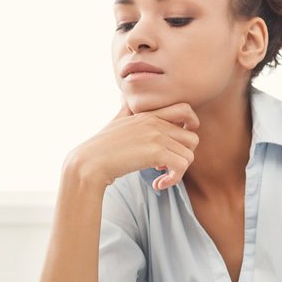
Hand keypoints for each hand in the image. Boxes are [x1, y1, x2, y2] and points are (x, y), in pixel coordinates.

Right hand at [66, 99, 199, 189]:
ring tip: (161, 176)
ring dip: (179, 171)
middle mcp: (155, 123)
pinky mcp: (156, 153)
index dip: (191, 125)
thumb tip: (124, 96)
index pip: (186, 109)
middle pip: (193, 137)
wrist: (89, 163)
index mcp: (149, 114)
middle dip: (184, 154)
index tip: (178, 142)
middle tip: (167, 164)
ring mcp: (156, 136)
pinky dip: (174, 180)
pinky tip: (158, 184)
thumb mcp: (115, 121)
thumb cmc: (100, 146)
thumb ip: (125, 108)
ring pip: (189, 155)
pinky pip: (182, 166)